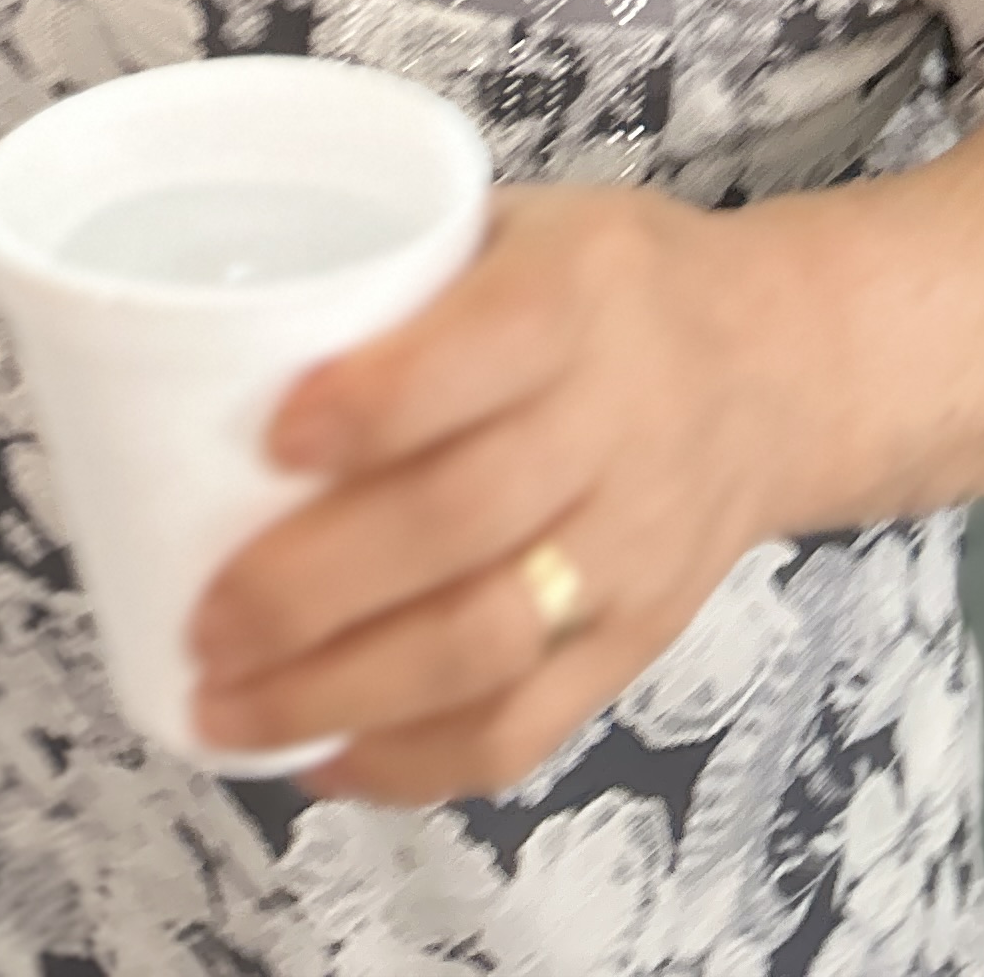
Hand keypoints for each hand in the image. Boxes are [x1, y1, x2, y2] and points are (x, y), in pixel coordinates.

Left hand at [187, 185, 790, 803]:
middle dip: (314, 588)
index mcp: (576, 297)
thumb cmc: (609, 284)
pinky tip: (321, 758)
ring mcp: (629, 549)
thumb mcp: (524, 222)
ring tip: (227, 709)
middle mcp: (613, 427)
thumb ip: (406, 276)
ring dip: (340, 693)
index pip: (476, 357)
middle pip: (461, 524)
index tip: (274, 439)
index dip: (373, 405)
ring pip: (483, 647)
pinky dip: (413, 761)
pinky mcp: (634, 642)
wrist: (778, 368)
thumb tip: (214, 334)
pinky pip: (524, 727)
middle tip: (205, 622)